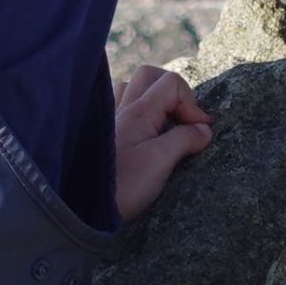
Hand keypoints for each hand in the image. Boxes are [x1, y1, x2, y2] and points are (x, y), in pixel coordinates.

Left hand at [112, 64, 213, 224]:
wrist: (82, 208)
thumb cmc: (123, 185)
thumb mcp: (161, 161)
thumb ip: (184, 139)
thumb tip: (204, 129)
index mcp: (138, 111)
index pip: (172, 84)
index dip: (192, 104)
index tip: (199, 132)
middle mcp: (121, 108)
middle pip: (149, 76)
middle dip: (173, 92)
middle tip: (183, 120)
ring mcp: (109, 119)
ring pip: (131, 89)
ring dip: (152, 100)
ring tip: (164, 125)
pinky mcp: (101, 135)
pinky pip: (119, 107)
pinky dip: (136, 112)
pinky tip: (142, 134)